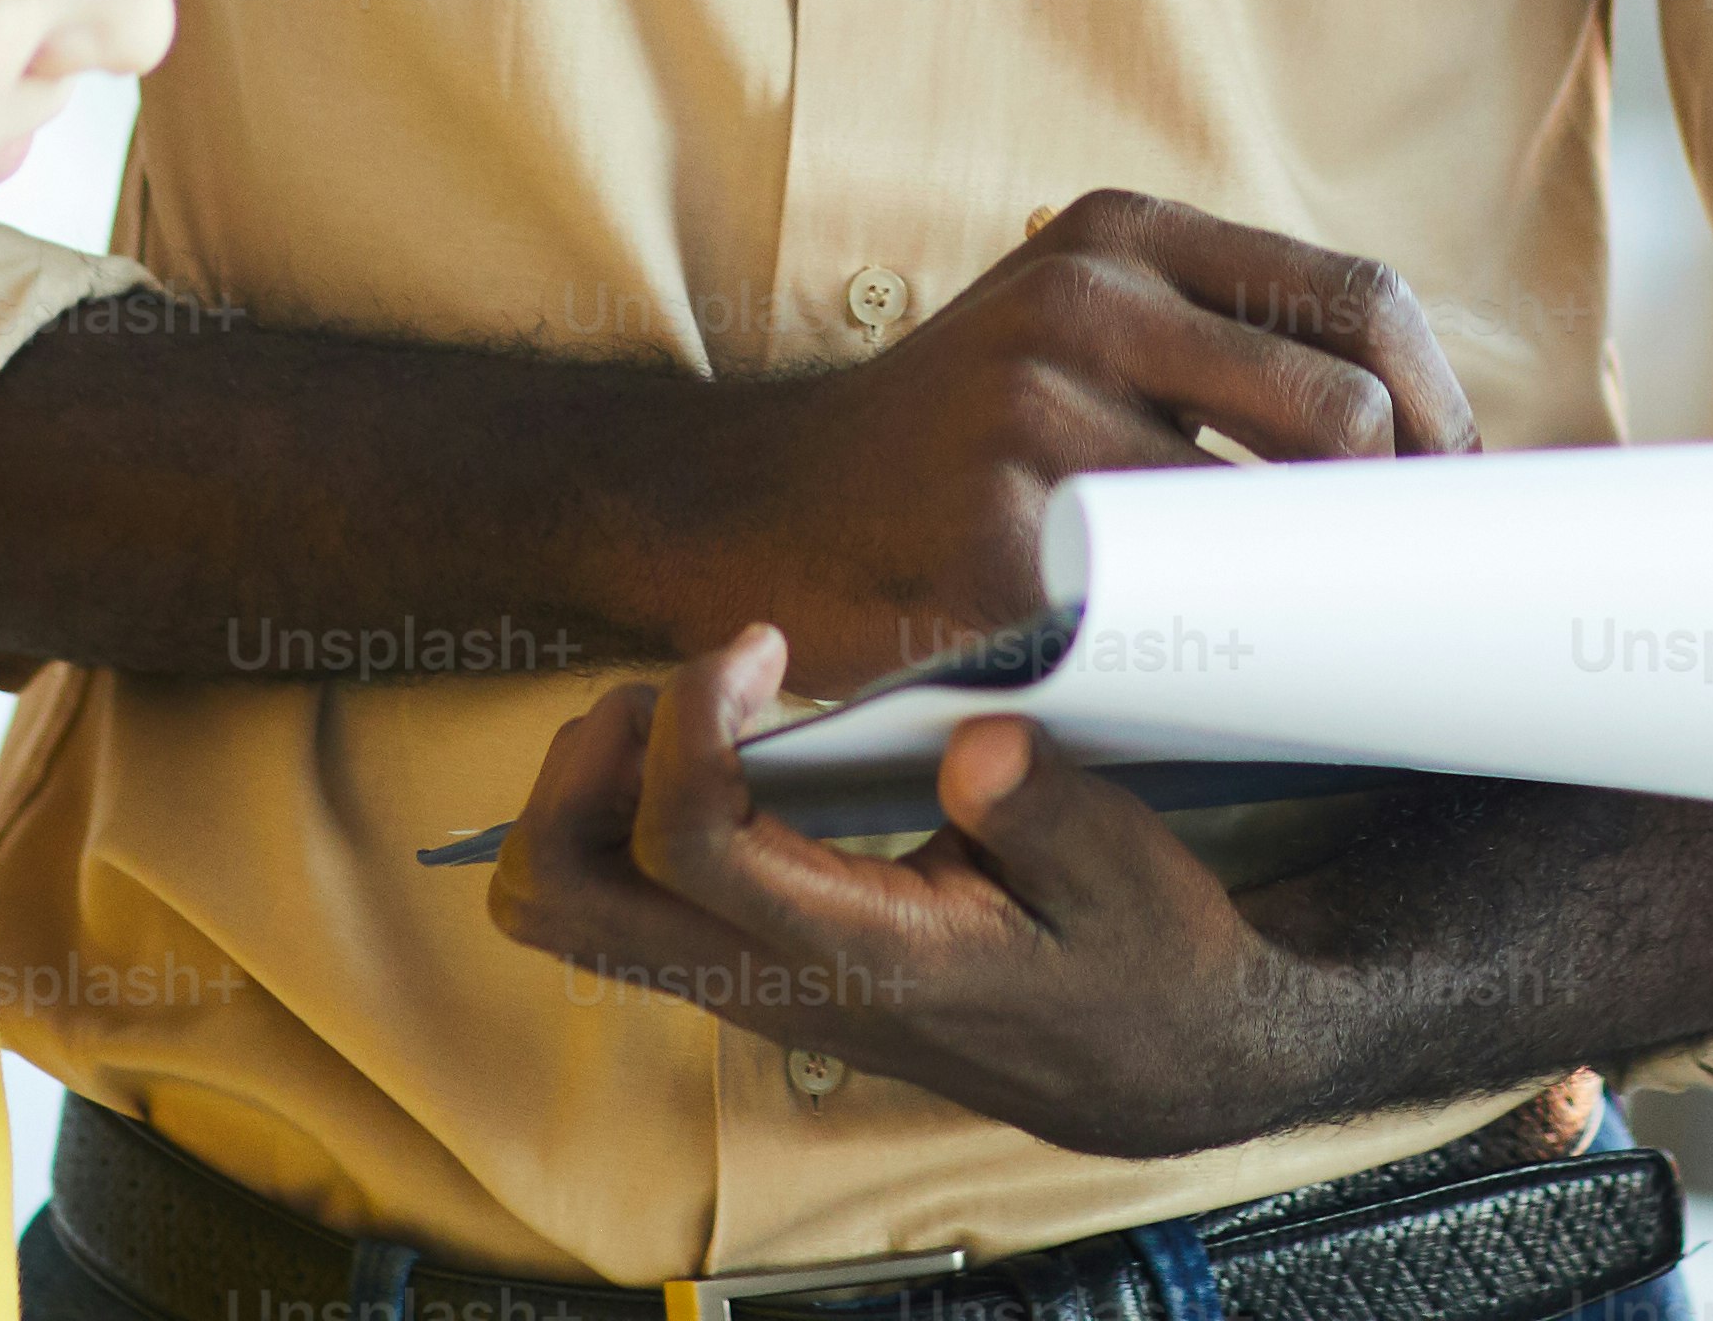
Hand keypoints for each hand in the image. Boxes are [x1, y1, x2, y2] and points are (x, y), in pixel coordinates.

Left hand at [486, 631, 1335, 1159]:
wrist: (1150, 1067)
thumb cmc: (1135, 963)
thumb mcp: (1127, 878)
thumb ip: (1048, 812)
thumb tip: (979, 740)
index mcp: (861, 956)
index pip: (689, 848)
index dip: (687, 722)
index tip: (761, 645)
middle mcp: (771, 985)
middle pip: (562, 900)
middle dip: (584, 768)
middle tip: (692, 685)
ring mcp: (743, 986)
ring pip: (566, 909)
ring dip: (587, 791)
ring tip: (690, 709)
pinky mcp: (746, 969)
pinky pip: (617, 901)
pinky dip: (622, 811)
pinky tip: (720, 749)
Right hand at [667, 190, 1472, 696]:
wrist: (756, 511)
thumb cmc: (949, 439)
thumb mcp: (1075, 329)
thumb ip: (1220, 348)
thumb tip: (1425, 444)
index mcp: (1120, 234)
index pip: (1357, 300)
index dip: (1439, 407)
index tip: (1460, 492)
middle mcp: (1081, 300)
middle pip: (1341, 410)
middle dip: (1404, 512)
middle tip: (1414, 586)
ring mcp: (1034, 416)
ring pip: (1272, 521)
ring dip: (1322, 594)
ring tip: (1336, 636)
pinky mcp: (1000, 542)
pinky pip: (1176, 613)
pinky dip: (1228, 652)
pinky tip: (1233, 674)